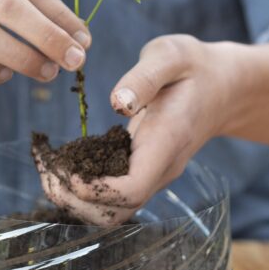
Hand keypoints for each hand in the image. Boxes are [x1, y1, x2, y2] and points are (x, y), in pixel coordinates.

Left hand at [39, 34, 229, 224]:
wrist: (222, 88)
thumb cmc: (193, 67)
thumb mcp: (171, 56)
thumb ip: (144, 77)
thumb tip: (117, 103)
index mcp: (167, 142)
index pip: (132, 189)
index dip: (96, 189)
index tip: (68, 168)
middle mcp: (160, 169)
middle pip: (116, 212)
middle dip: (74, 200)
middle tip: (46, 168)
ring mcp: (152, 176)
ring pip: (110, 212)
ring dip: (73, 199)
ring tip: (47, 167)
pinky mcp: (141, 173)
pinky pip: (109, 197)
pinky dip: (81, 190)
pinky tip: (61, 164)